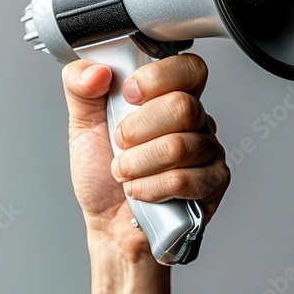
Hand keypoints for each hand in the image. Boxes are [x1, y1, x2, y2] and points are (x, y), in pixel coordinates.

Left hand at [61, 53, 230, 261]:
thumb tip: (95, 70)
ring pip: (178, 147)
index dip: (158, 78)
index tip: (128, 94)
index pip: (188, 68)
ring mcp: (209, 151)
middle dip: (136, 131)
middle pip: (182, 107)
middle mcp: (196, 120)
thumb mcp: (82, 126)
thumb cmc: (102, 176)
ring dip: (137, 165)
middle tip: (119, 145)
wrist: (110, 225)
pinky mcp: (213, 183)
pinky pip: (183, 180)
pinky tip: (141, 192)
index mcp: (170, 97)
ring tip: (125, 174)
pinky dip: (150, 188)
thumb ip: (80, 87)